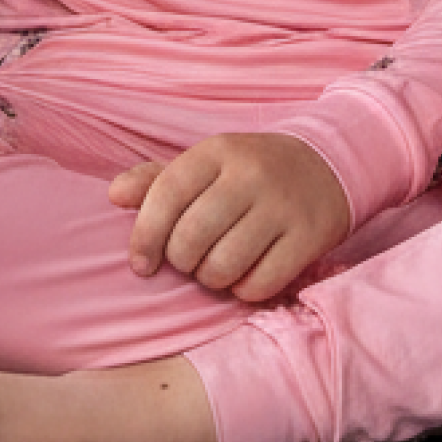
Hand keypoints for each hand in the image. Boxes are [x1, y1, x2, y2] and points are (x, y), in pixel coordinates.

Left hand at [110, 133, 350, 303]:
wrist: (327, 165)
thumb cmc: (249, 172)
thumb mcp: (206, 164)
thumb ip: (156, 180)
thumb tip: (114, 194)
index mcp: (216, 151)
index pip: (166, 194)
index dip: (145, 236)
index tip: (141, 263)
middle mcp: (249, 174)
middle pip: (192, 238)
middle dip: (181, 262)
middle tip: (190, 261)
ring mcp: (281, 206)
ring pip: (224, 265)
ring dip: (212, 279)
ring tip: (217, 269)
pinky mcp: (308, 237)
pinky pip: (260, 283)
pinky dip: (245, 291)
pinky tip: (247, 276)